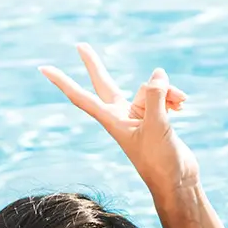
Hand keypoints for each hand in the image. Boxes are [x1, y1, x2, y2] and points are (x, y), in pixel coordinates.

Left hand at [40, 43, 198, 195]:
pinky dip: (172, 97)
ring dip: (167, 90)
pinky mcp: (156, 119)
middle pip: (105, 84)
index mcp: (112, 121)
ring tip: (182, 102)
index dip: (63, 82)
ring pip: (149, 89)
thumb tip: (158, 73)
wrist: (177, 182)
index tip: (43, 68)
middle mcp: (122, 116)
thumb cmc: (162, 161)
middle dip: (94, 65)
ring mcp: (139, 117)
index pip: (82, 97)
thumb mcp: (158, 126)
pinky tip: (183, 105)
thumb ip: (156, 96)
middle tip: (79, 45)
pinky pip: (161, 96)